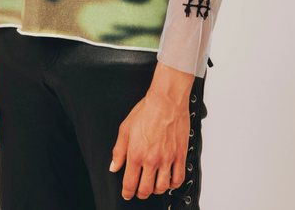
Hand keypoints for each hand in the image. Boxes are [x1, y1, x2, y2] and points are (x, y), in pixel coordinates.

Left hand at [109, 64, 193, 199]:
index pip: (130, 183)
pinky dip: (173, 184)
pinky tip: (168, 180)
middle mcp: (151, 159)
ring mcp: (167, 159)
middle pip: (146, 189)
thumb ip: (119, 150)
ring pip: (161, 187)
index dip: (127, 193)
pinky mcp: (180, 155)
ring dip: (156, 190)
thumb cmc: (147, 110)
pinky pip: (178, 178)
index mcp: (136, 153)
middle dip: (140, 194)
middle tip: (139, 191)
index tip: (127, 194)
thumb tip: (114, 165)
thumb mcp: (125, 128)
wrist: (166, 100)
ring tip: (153, 185)